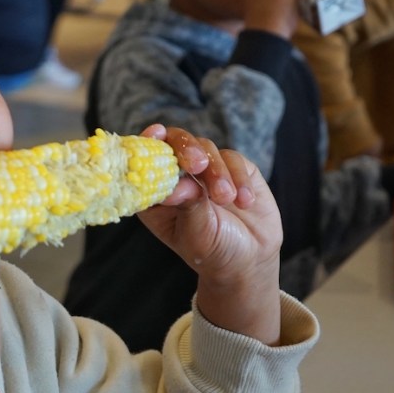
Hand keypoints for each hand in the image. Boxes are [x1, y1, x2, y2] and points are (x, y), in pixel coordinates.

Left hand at [137, 126, 282, 344]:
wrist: (247, 258)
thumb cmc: (210, 249)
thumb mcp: (196, 233)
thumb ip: (188, 205)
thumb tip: (179, 184)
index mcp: (157, 192)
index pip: (146, 159)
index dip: (148, 143)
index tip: (156, 134)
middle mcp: (179, 176)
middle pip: (177, 143)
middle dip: (187, 149)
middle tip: (198, 165)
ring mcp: (206, 171)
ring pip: (207, 148)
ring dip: (217, 172)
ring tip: (226, 199)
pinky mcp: (235, 169)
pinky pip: (234, 159)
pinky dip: (239, 177)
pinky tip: (245, 202)